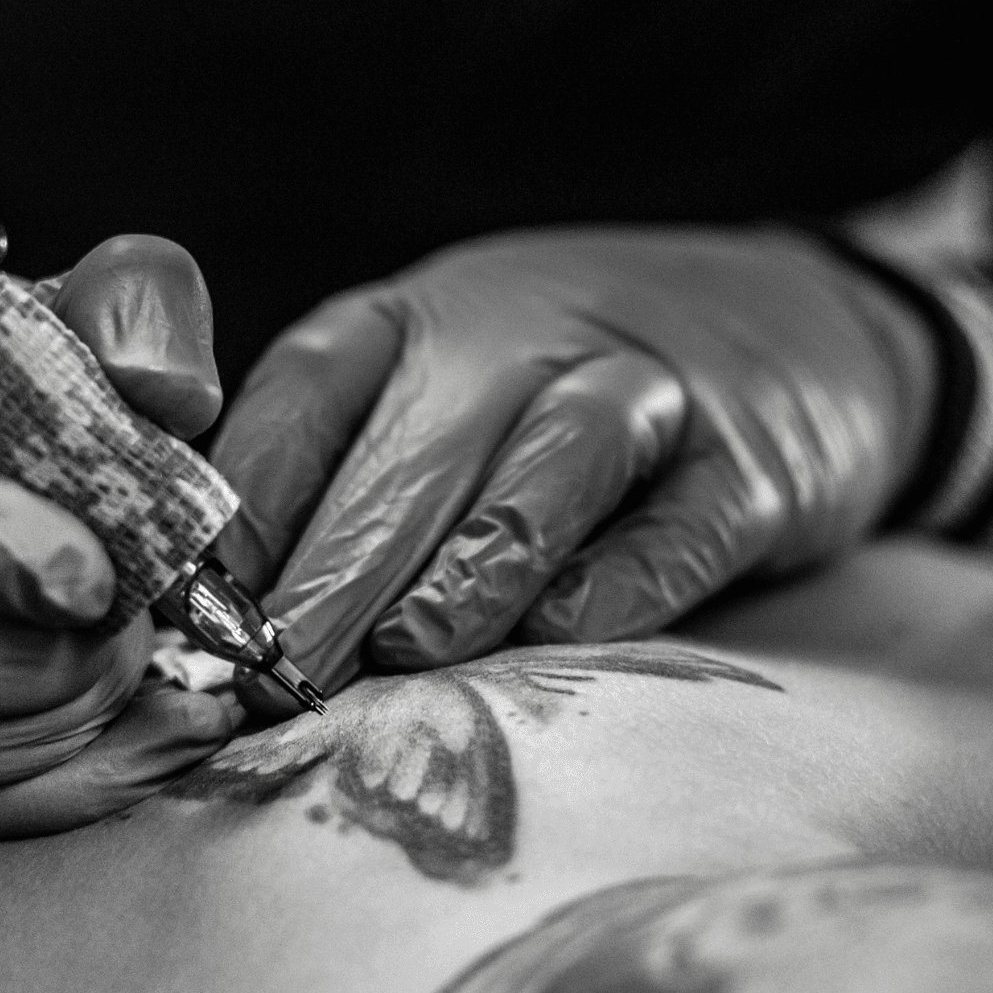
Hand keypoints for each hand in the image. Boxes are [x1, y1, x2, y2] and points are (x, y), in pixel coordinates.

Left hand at [212, 225, 935, 713]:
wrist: (800, 324)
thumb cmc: (562, 387)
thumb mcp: (442, 383)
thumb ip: (345, 473)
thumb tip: (222, 613)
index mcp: (421, 318)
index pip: (310, 390)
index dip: (244, 499)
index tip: (192, 604)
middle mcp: (524, 333)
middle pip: (416, 447)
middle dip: (333, 570)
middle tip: (267, 673)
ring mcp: (648, 388)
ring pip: (553, 460)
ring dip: (473, 563)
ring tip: (406, 650)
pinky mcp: (753, 464)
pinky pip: (681, 520)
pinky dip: (619, 579)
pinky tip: (559, 635)